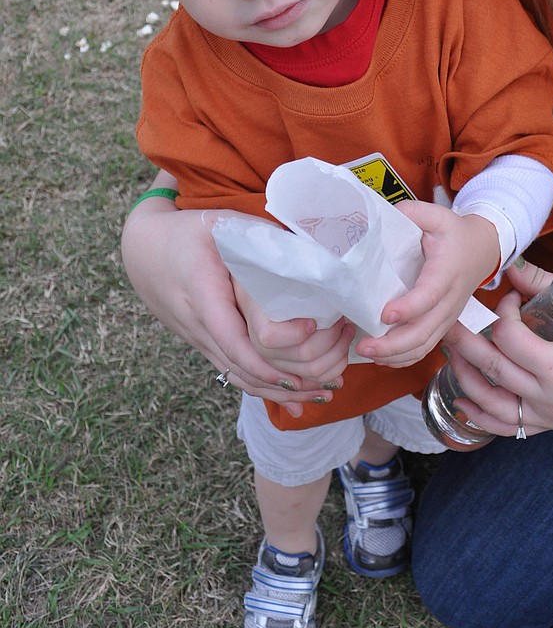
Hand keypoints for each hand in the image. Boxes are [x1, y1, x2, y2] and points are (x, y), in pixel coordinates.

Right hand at [122, 195, 353, 416]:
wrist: (144, 249)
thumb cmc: (189, 232)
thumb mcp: (222, 226)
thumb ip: (258, 242)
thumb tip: (308, 259)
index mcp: (203, 296)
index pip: (235, 338)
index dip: (273, 348)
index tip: (310, 332)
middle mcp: (199, 327)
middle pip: (244, 368)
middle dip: (290, 380)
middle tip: (333, 377)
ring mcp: (199, 341)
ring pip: (240, 377)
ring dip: (282, 391)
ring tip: (323, 394)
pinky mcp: (204, 345)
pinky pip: (235, 373)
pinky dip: (265, 388)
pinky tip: (295, 402)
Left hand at [355, 203, 498, 366]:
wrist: (482, 249)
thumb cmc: (455, 233)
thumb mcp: (437, 215)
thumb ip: (412, 212)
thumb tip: (380, 217)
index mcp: (447, 271)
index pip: (430, 294)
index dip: (410, 307)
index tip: (385, 314)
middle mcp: (450, 300)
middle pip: (425, 331)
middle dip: (394, 344)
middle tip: (364, 345)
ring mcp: (448, 316)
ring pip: (425, 345)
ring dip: (395, 355)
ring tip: (367, 352)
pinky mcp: (442, 324)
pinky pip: (426, 348)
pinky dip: (404, 358)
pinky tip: (382, 357)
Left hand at [437, 258, 552, 435]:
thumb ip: (544, 282)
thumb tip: (509, 265)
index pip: (509, 340)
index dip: (502, 313)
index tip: (510, 298)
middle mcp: (552, 400)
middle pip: (493, 372)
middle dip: (465, 344)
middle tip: (448, 322)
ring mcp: (552, 418)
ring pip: (493, 407)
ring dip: (466, 380)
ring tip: (450, 355)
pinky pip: (509, 428)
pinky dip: (482, 416)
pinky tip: (464, 399)